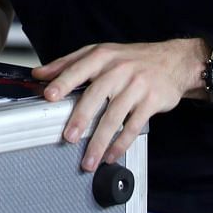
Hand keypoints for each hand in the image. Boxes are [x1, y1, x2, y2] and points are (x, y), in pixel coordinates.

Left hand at [34, 39, 199, 171]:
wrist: (174, 61)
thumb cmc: (132, 59)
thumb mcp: (101, 53)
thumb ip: (69, 64)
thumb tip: (39, 74)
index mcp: (103, 56)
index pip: (79, 68)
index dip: (63, 81)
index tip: (49, 96)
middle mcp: (119, 69)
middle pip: (96, 95)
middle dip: (81, 117)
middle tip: (69, 137)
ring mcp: (137, 85)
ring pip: (115, 115)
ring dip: (100, 140)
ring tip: (89, 159)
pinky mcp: (152, 100)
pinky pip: (134, 125)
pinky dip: (121, 143)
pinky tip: (111, 154)